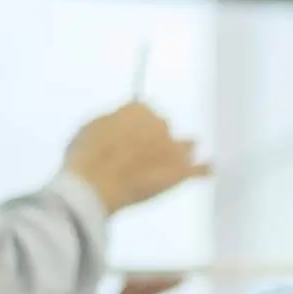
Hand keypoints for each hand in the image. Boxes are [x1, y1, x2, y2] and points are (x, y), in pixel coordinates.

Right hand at [64, 101, 208, 213]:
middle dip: (156, 140)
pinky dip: (203, 170)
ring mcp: (174, 149)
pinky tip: (206, 170)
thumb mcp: (91, 128)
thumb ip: (113, 122)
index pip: (144, 112)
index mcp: (138, 110)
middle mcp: (161, 125)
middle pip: (164, 129)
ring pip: (186, 145)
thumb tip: (121, 123)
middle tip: (142, 156)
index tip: (128, 136)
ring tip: (175, 160)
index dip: (135, 126)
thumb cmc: (86, 155)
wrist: (96, 183)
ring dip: (181, 152)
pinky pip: (201, 169)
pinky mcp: (181, 172)